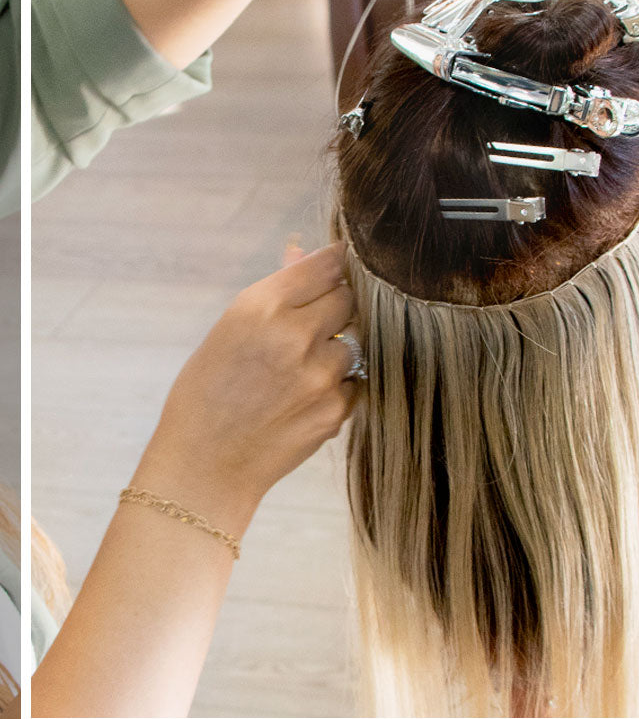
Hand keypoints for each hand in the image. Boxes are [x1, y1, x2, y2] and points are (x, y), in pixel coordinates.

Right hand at [135, 243, 360, 522]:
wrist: (204, 467)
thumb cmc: (209, 392)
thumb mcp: (229, 330)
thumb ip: (276, 289)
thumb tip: (303, 250)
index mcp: (259, 307)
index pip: (326, 265)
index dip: (336, 263)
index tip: (340, 264)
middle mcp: (294, 336)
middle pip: (349, 298)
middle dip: (336, 306)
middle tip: (312, 325)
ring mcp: (320, 376)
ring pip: (353, 341)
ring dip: (335, 350)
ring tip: (298, 371)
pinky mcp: (336, 409)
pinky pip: (354, 380)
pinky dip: (337, 385)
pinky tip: (303, 399)